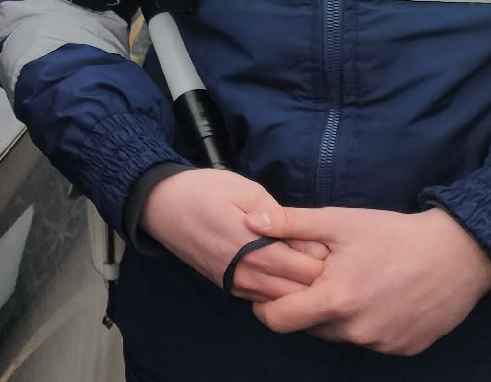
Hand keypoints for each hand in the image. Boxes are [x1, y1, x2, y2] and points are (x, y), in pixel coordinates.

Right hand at [140, 168, 328, 302]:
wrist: (160, 205)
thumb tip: (309, 242)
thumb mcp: (247, 191)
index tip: (331, 242)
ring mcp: (234, 284)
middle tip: (327, 258)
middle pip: (298, 291)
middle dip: (318, 278)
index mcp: (254, 248)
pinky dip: (280, 292)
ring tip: (309, 266)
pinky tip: (286, 275)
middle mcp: (245, 274)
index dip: (326, 259)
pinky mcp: (226, 287)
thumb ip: (281, 218)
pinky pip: (263, 299)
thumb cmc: (204, 190)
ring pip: (281, 300)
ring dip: (300, 288)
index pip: (306, 269)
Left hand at [247, 206, 490, 355]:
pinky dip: (364, 323)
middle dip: (303, 306)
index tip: (272, 289)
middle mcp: (358, 330)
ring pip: (338, 335)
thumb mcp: (339, 222)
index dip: (266, 306)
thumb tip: (250, 221)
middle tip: (315, 279)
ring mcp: (382, 343)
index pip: (278, 320)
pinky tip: (374, 296)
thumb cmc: (395, 234)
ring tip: (347, 283)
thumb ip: (291, 224)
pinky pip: (369, 340)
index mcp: (336, 301)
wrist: (460, 254)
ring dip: (334, 316)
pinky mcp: (404, 348)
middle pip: (308, 328)